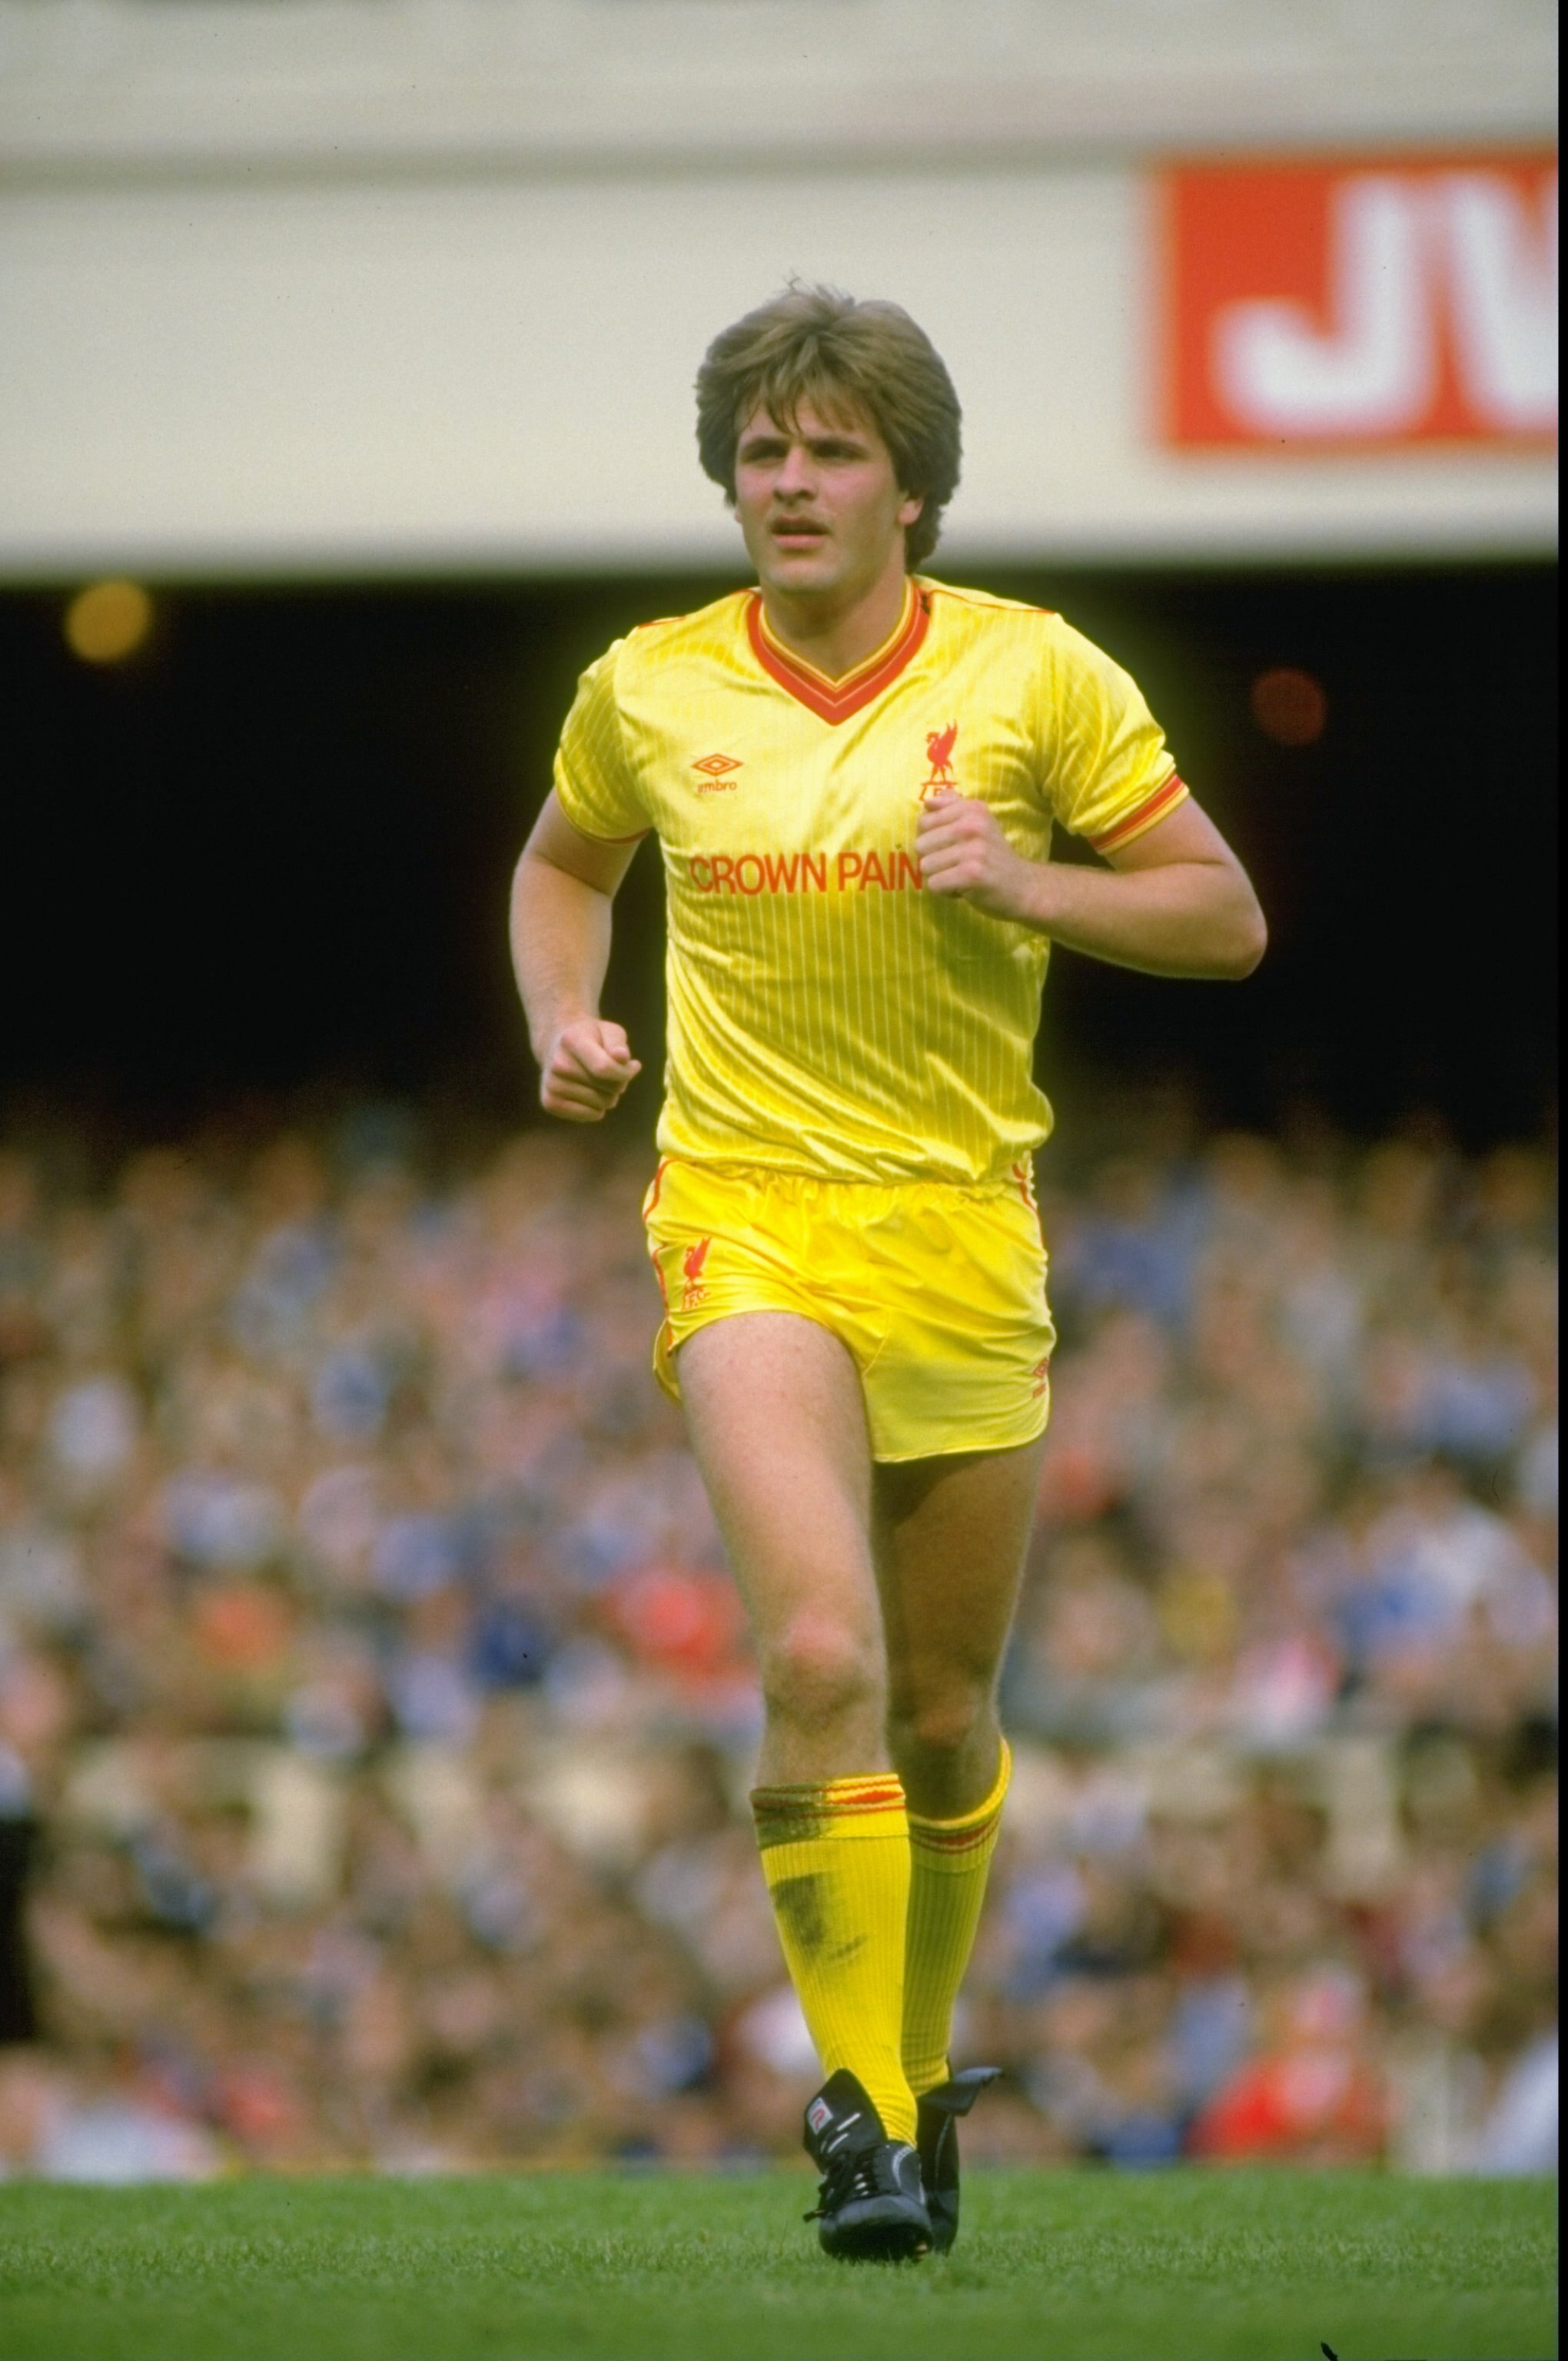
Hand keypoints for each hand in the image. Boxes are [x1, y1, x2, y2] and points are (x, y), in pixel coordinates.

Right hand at [539, 1019, 640, 1121]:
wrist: (558, 1047)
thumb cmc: (592, 1039)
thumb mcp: (609, 1031)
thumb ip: (618, 1043)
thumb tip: (622, 1057)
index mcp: (572, 1041)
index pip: (604, 1068)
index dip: (626, 1072)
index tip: (634, 1066)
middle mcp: (558, 1064)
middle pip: (608, 1089)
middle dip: (620, 1083)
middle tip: (612, 1072)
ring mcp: (552, 1084)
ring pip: (602, 1104)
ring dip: (609, 1095)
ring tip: (600, 1082)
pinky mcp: (550, 1102)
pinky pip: (591, 1115)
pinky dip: (599, 1108)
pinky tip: (591, 1094)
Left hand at [916, 791, 1032, 919]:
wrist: (1023, 886)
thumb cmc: (992, 854)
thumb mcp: (978, 822)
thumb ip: (952, 807)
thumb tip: (927, 802)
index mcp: (972, 809)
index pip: (924, 821)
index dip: (931, 839)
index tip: (953, 846)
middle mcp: (973, 825)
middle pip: (920, 845)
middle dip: (933, 860)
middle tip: (957, 864)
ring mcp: (973, 850)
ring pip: (925, 866)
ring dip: (939, 877)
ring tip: (960, 875)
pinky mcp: (971, 874)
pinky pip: (934, 884)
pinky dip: (946, 892)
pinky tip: (964, 888)